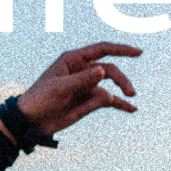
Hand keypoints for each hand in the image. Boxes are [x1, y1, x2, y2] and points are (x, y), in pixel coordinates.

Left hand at [14, 42, 140, 136]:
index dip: (120, 49)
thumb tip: (101, 70)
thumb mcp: (59, 88)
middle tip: (130, 92)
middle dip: (121, 79)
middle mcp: (81, 70)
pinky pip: (108, 100)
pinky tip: (132, 109)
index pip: (101, 50)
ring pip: (109, 86)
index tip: (138, 52)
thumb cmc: (40, 99)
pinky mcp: (87, 101)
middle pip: (109, 70)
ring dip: (119, 93)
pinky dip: (120, 104)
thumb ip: (81, 80)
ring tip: (129, 100)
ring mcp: (85, 86)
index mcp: (72, 60)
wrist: (31, 121)